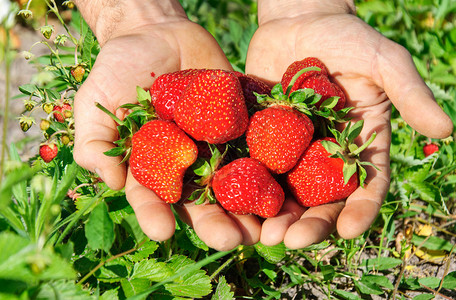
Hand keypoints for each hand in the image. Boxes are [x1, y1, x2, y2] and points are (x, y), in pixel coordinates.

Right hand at [73, 1, 260, 250]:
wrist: (162, 34)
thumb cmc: (122, 66)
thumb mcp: (96, 99)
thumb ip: (95, 139)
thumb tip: (109, 181)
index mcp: (152, 166)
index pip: (152, 197)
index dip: (154, 215)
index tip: (161, 231)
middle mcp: (188, 164)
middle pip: (202, 201)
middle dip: (216, 223)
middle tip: (231, 240)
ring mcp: (218, 147)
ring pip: (236, 185)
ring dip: (251, 209)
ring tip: (265, 229)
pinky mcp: (243, 128)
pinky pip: (259, 148)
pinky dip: (273, 169)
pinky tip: (287, 188)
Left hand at [246, 0, 452, 248]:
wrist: (299, 18)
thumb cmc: (347, 36)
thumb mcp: (384, 61)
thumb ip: (410, 93)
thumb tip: (445, 131)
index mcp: (360, 142)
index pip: (365, 184)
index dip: (360, 210)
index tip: (347, 231)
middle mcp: (326, 152)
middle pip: (321, 198)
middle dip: (310, 223)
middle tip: (291, 241)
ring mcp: (292, 148)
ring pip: (286, 190)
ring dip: (276, 216)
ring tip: (264, 236)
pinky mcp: (262, 137)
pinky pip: (254, 166)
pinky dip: (246, 188)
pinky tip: (234, 205)